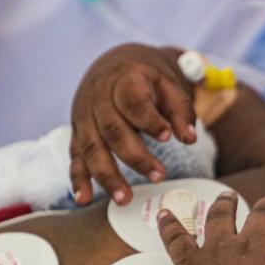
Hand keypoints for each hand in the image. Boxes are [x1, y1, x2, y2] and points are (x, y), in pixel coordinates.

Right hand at [70, 43, 197, 205]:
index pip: (131, 100)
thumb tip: (189, 139)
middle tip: (159, 176)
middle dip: (135, 156)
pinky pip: (75, 157)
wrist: (117, 65)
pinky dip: (78, 179)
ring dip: (107, 175)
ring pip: (92, 148)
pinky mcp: (78, 133)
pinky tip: (84, 199)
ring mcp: (84, 116)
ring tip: (124, 198)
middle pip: (112, 130)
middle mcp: (98, 98)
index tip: (166, 136)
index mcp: (122, 79)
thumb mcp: (169, 84)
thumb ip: (181, 110)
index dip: (148, 119)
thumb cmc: (148, 79)